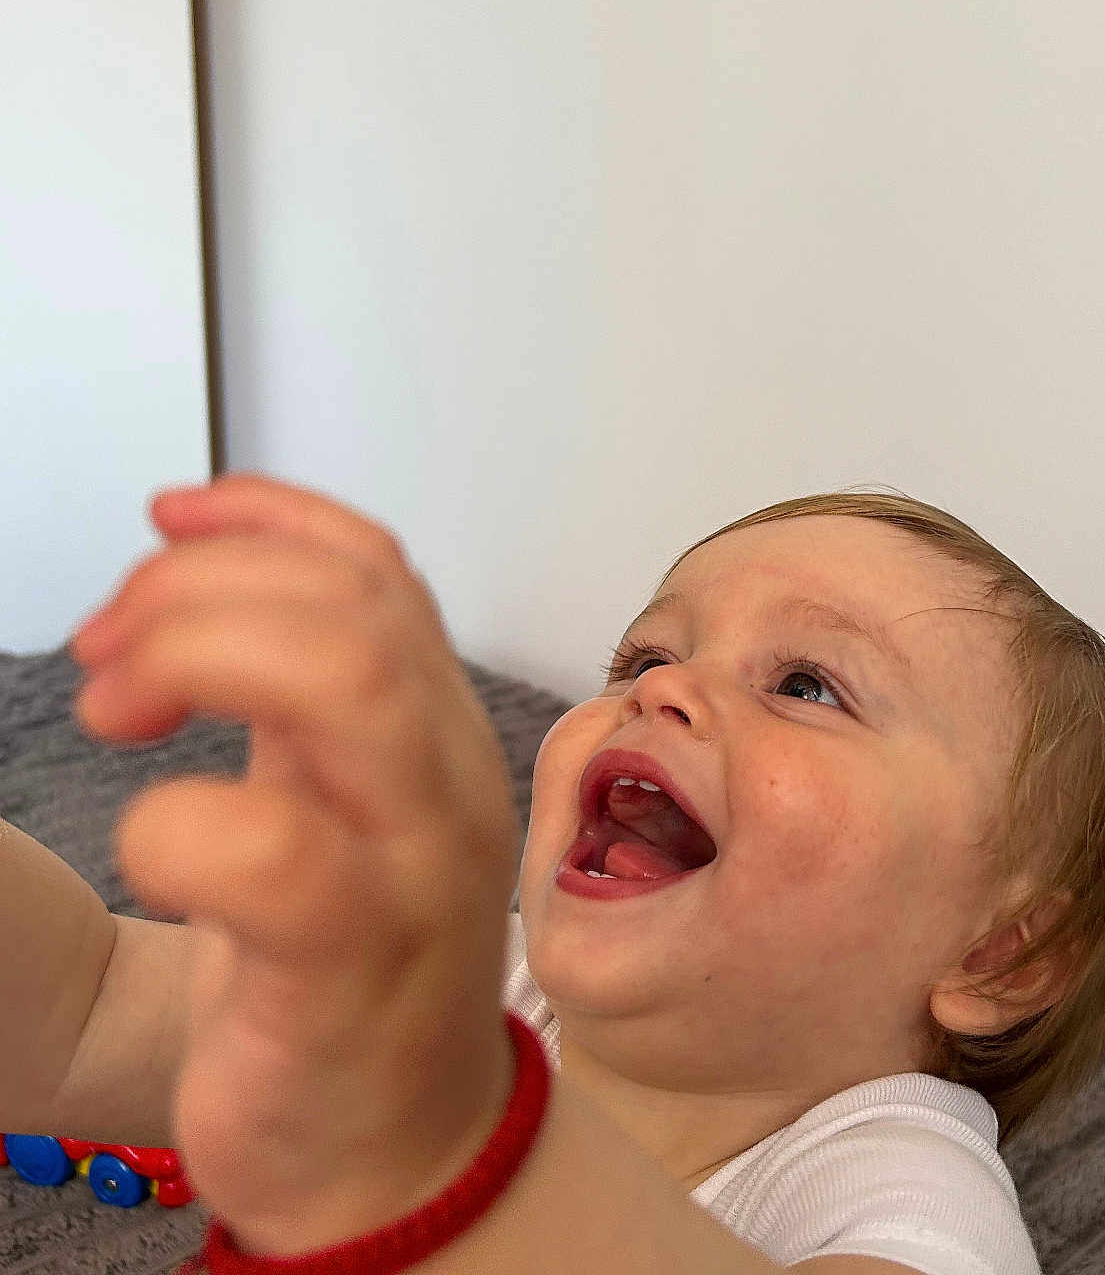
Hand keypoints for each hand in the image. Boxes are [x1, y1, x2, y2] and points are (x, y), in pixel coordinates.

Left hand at [70, 474, 519, 1255]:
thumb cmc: (348, 961)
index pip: (379, 569)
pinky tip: (154, 845)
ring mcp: (413, 868)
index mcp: (433, 730)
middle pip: (356, 606)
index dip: (268, 514)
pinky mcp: (355, 966)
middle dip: (204, 590)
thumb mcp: (335, 799)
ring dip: (200, 655)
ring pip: (346, 686)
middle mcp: (444, 781)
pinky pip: (276, 856)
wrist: (396, 1145)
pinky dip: (177, 823)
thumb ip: (300, 691)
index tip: (163, 519)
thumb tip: (203, 569)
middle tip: (106, 653)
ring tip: (117, 711)